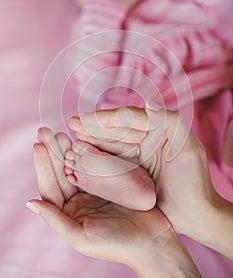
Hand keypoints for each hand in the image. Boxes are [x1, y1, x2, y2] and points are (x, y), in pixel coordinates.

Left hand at [28, 140, 199, 276]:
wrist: (152, 241)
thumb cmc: (117, 244)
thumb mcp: (82, 237)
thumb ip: (56, 220)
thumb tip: (30, 203)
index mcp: (69, 214)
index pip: (51, 187)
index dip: (43, 167)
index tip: (38, 146)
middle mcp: (79, 201)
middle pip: (61, 173)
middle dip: (53, 153)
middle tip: (46, 132)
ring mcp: (95, 190)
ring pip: (77, 165)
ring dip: (68, 150)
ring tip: (61, 133)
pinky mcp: (111, 182)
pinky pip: (96, 164)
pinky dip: (89, 152)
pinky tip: (83, 140)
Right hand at [68, 101, 217, 239]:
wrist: (194, 214)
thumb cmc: (194, 181)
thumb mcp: (187, 147)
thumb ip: (170, 121)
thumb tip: (148, 102)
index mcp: (159, 129)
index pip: (130, 119)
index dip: (107, 117)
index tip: (87, 118)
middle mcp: (147, 139)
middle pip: (116, 129)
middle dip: (94, 125)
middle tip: (72, 122)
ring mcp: (138, 155)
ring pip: (111, 143)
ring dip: (92, 138)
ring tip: (72, 135)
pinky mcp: (131, 171)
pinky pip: (111, 160)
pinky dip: (97, 155)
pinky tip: (83, 151)